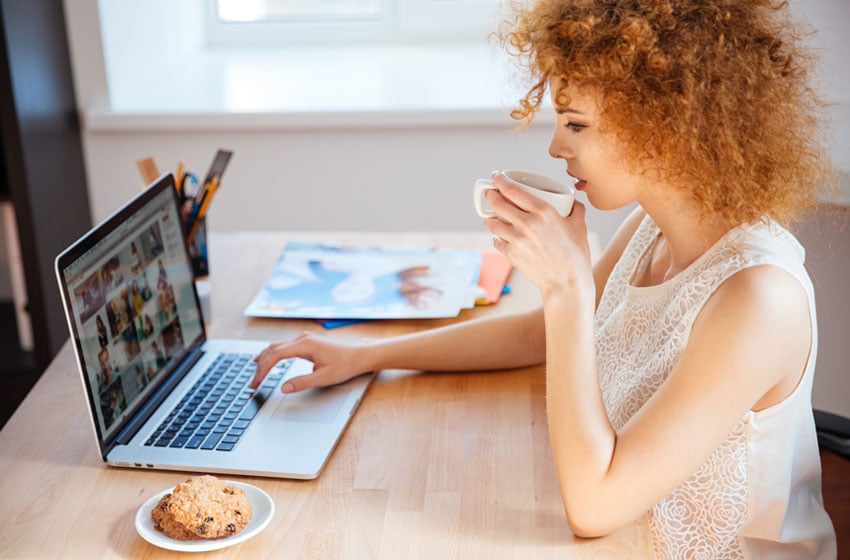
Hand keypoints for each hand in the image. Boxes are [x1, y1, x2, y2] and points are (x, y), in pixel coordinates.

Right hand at [251, 332, 370, 392]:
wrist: (360, 355)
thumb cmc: (346, 365)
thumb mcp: (324, 378)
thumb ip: (302, 382)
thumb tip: (283, 387)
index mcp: (305, 345)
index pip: (275, 355)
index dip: (263, 369)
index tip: (256, 383)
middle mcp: (302, 338)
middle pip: (272, 349)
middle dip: (260, 366)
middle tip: (253, 383)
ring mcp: (304, 338)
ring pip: (277, 346)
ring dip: (265, 359)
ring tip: (255, 373)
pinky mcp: (307, 342)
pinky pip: (284, 346)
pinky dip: (272, 354)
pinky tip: (267, 359)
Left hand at [483, 173, 592, 297]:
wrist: (567, 283)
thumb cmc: (575, 254)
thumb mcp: (579, 226)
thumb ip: (575, 209)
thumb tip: (573, 202)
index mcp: (543, 211)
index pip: (512, 190)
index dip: (500, 181)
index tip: (496, 177)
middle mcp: (526, 223)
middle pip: (497, 203)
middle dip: (491, 195)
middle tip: (491, 194)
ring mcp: (516, 240)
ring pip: (492, 223)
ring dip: (490, 218)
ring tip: (493, 216)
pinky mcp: (511, 255)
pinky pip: (496, 241)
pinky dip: (497, 237)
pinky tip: (501, 236)